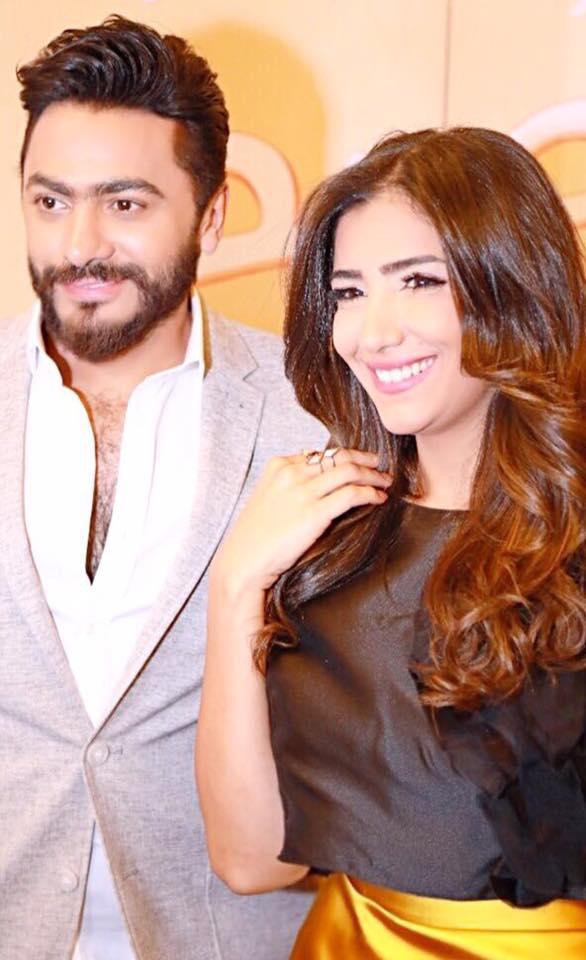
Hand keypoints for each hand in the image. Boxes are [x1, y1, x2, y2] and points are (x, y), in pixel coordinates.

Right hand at [213, 448, 390, 593]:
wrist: (243, 561)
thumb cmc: (255, 537)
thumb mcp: (269, 499)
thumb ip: (290, 487)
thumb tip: (320, 486)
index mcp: (278, 465)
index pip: (320, 453)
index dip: (344, 456)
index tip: (359, 462)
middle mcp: (291, 472)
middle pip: (338, 456)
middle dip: (364, 459)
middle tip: (380, 464)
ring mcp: (302, 491)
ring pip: (349, 471)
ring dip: (373, 475)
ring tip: (385, 481)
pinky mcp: (314, 512)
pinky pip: (352, 494)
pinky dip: (370, 493)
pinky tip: (379, 498)